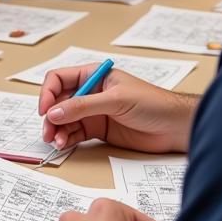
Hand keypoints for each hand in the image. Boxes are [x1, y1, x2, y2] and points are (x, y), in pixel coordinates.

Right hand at [39, 65, 194, 153]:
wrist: (175, 127)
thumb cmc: (153, 103)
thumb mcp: (115, 100)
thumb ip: (83, 106)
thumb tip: (54, 112)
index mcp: (93, 76)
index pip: (59, 79)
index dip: (48, 93)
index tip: (46, 109)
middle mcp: (89, 93)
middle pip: (58, 102)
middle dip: (50, 116)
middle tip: (48, 131)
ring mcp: (93, 112)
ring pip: (63, 119)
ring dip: (57, 130)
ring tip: (58, 142)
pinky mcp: (98, 130)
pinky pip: (74, 133)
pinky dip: (66, 139)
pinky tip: (65, 145)